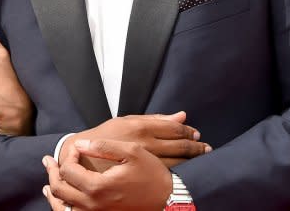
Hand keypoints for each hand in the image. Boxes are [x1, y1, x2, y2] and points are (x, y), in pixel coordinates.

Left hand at [44, 139, 171, 210]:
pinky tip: (62, 198)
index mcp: (98, 187)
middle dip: (52, 172)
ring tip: (50, 180)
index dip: (67, 156)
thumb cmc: (152, 175)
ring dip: (54, 192)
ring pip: (62, 208)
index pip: (68, 170)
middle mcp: (93, 205)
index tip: (75, 149)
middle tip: (48, 161)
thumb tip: (78, 144)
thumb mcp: (131, 151)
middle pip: (59, 189)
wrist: (169, 200)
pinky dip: (64, 207)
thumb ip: (102, 145)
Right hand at [60, 111, 209, 170]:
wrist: (83, 157)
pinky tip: (187, 170)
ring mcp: (144, 162)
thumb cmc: (105, 137)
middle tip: (206, 148)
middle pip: (180, 145)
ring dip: (193, 160)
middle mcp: (144, 144)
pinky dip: (181, 171)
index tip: (196, 134)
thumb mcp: (127, 121)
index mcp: (141, 127)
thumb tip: (182, 115)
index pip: (174, 127)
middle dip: (196, 147)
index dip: (188, 130)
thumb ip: (155, 118)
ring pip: (178, 162)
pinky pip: (168, 174)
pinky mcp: (141, 174)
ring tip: (202, 158)